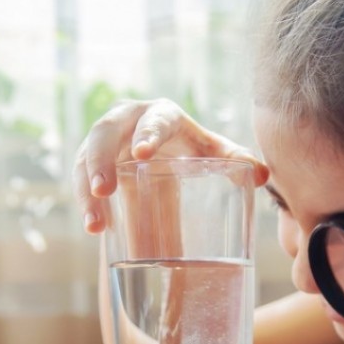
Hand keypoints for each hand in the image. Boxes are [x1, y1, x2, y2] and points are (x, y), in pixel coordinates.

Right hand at [73, 98, 268, 233]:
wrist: (166, 156)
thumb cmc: (193, 151)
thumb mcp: (213, 154)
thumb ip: (236, 161)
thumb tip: (262, 174)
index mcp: (162, 115)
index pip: (154, 118)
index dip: (146, 132)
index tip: (141, 153)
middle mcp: (127, 121)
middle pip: (105, 133)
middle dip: (100, 160)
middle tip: (103, 189)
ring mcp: (105, 141)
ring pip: (86, 159)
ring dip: (86, 189)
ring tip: (95, 224)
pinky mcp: (91, 161)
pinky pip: (82, 179)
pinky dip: (86, 204)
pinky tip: (95, 229)